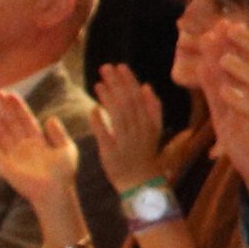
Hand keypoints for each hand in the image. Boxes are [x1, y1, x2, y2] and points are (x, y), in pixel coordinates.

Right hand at [0, 87, 85, 218]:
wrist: (56, 192)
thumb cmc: (64, 173)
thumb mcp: (67, 149)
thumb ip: (59, 134)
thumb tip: (50, 118)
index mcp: (38, 140)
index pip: (25, 119)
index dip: (18, 107)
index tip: (11, 94)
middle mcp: (24, 145)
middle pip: (12, 123)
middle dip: (5, 109)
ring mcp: (14, 155)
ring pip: (2, 134)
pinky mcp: (6, 166)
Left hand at [89, 64, 171, 194]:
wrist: (140, 181)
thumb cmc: (144, 153)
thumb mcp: (154, 129)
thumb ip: (153, 108)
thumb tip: (146, 86)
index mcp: (149, 123)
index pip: (138, 97)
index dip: (129, 81)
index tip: (119, 66)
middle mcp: (138, 130)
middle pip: (127, 102)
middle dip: (117, 83)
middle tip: (105, 67)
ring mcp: (125, 141)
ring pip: (118, 116)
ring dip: (108, 98)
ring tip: (98, 83)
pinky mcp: (111, 152)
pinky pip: (105, 135)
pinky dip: (99, 121)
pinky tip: (93, 109)